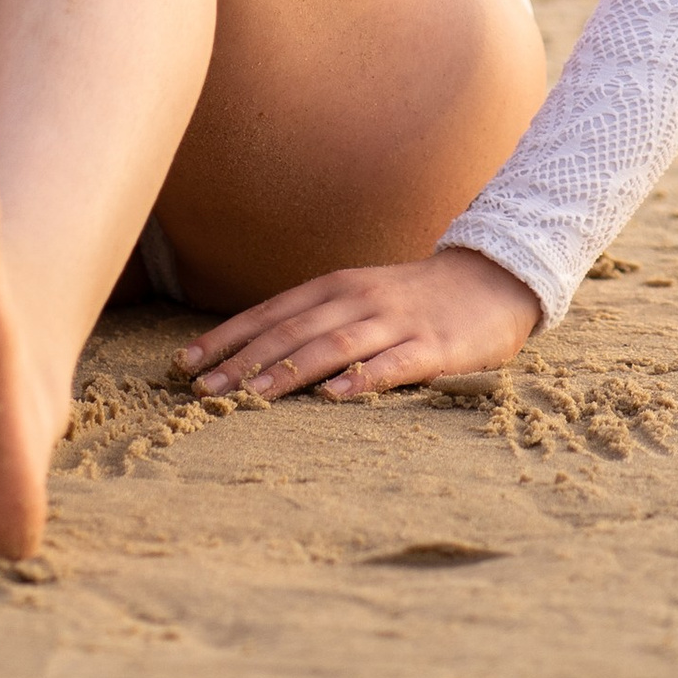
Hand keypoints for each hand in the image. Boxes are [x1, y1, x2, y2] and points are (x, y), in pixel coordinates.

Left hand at [180, 247, 538, 402]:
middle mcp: (357, 299)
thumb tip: (256, 351)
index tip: (185, 363)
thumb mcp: (358, 297)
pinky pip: (392, 364)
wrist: (492, 280)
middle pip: (291, 330)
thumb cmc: (413, 299)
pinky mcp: (432, 347)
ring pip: (332, 346)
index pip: (269, 312)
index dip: (227, 338)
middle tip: (202, 389)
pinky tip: (335, 397)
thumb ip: (316, 319)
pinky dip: (361, 379)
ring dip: (288, 371)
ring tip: (251, 396)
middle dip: (242, 361)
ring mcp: (395, 321)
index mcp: (335, 287)